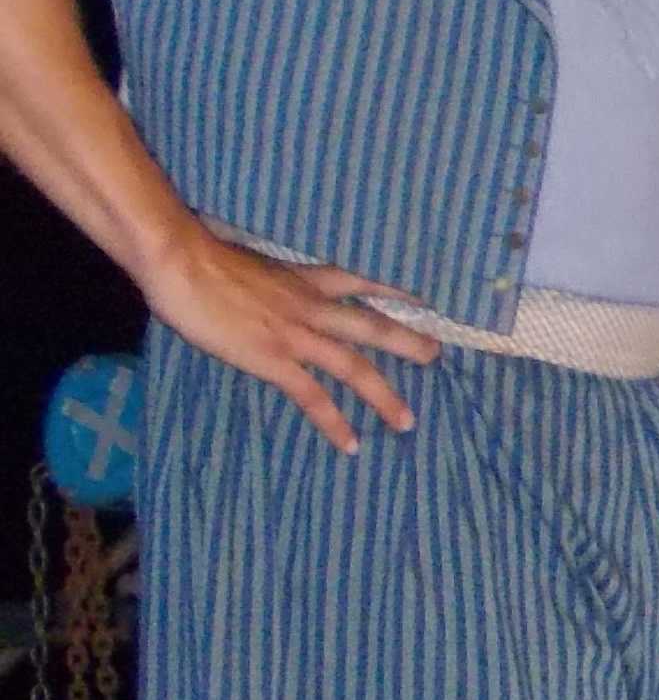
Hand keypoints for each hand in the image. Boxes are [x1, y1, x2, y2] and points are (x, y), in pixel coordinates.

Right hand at [137, 224, 438, 454]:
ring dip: (383, 395)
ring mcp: (297, 335)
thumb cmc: (203, 256)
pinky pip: (313, 396)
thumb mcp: (253, 260)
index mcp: (305, 278)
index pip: (360, 283)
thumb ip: (271, 277)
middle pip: (372, 326)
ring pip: (354, 366)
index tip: (421, 303)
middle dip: (408, 342)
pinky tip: (350, 443)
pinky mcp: (274, 358)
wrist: (180, 260)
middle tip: (437, 356)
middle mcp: (312, 305)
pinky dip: (333, 421)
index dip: (393, 294)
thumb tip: (269, 283)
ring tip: (407, 421)